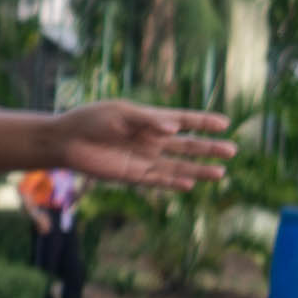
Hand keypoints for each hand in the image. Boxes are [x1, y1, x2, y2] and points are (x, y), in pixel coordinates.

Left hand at [46, 101, 236, 193]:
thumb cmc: (91, 120)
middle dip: (209, 148)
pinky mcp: (134, 175)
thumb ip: (149, 120)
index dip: (203, 122)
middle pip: (187, 145)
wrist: (66, 141)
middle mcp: (152, 140)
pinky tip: (190, 184)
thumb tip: (176, 128)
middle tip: (232, 150)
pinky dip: (174, 183)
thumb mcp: (120, 113)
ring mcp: (144, 159)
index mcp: (150, 120)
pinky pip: (159, 180)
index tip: (224, 123)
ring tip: (221, 173)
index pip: (184, 120)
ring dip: (199, 169)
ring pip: (179, 165)